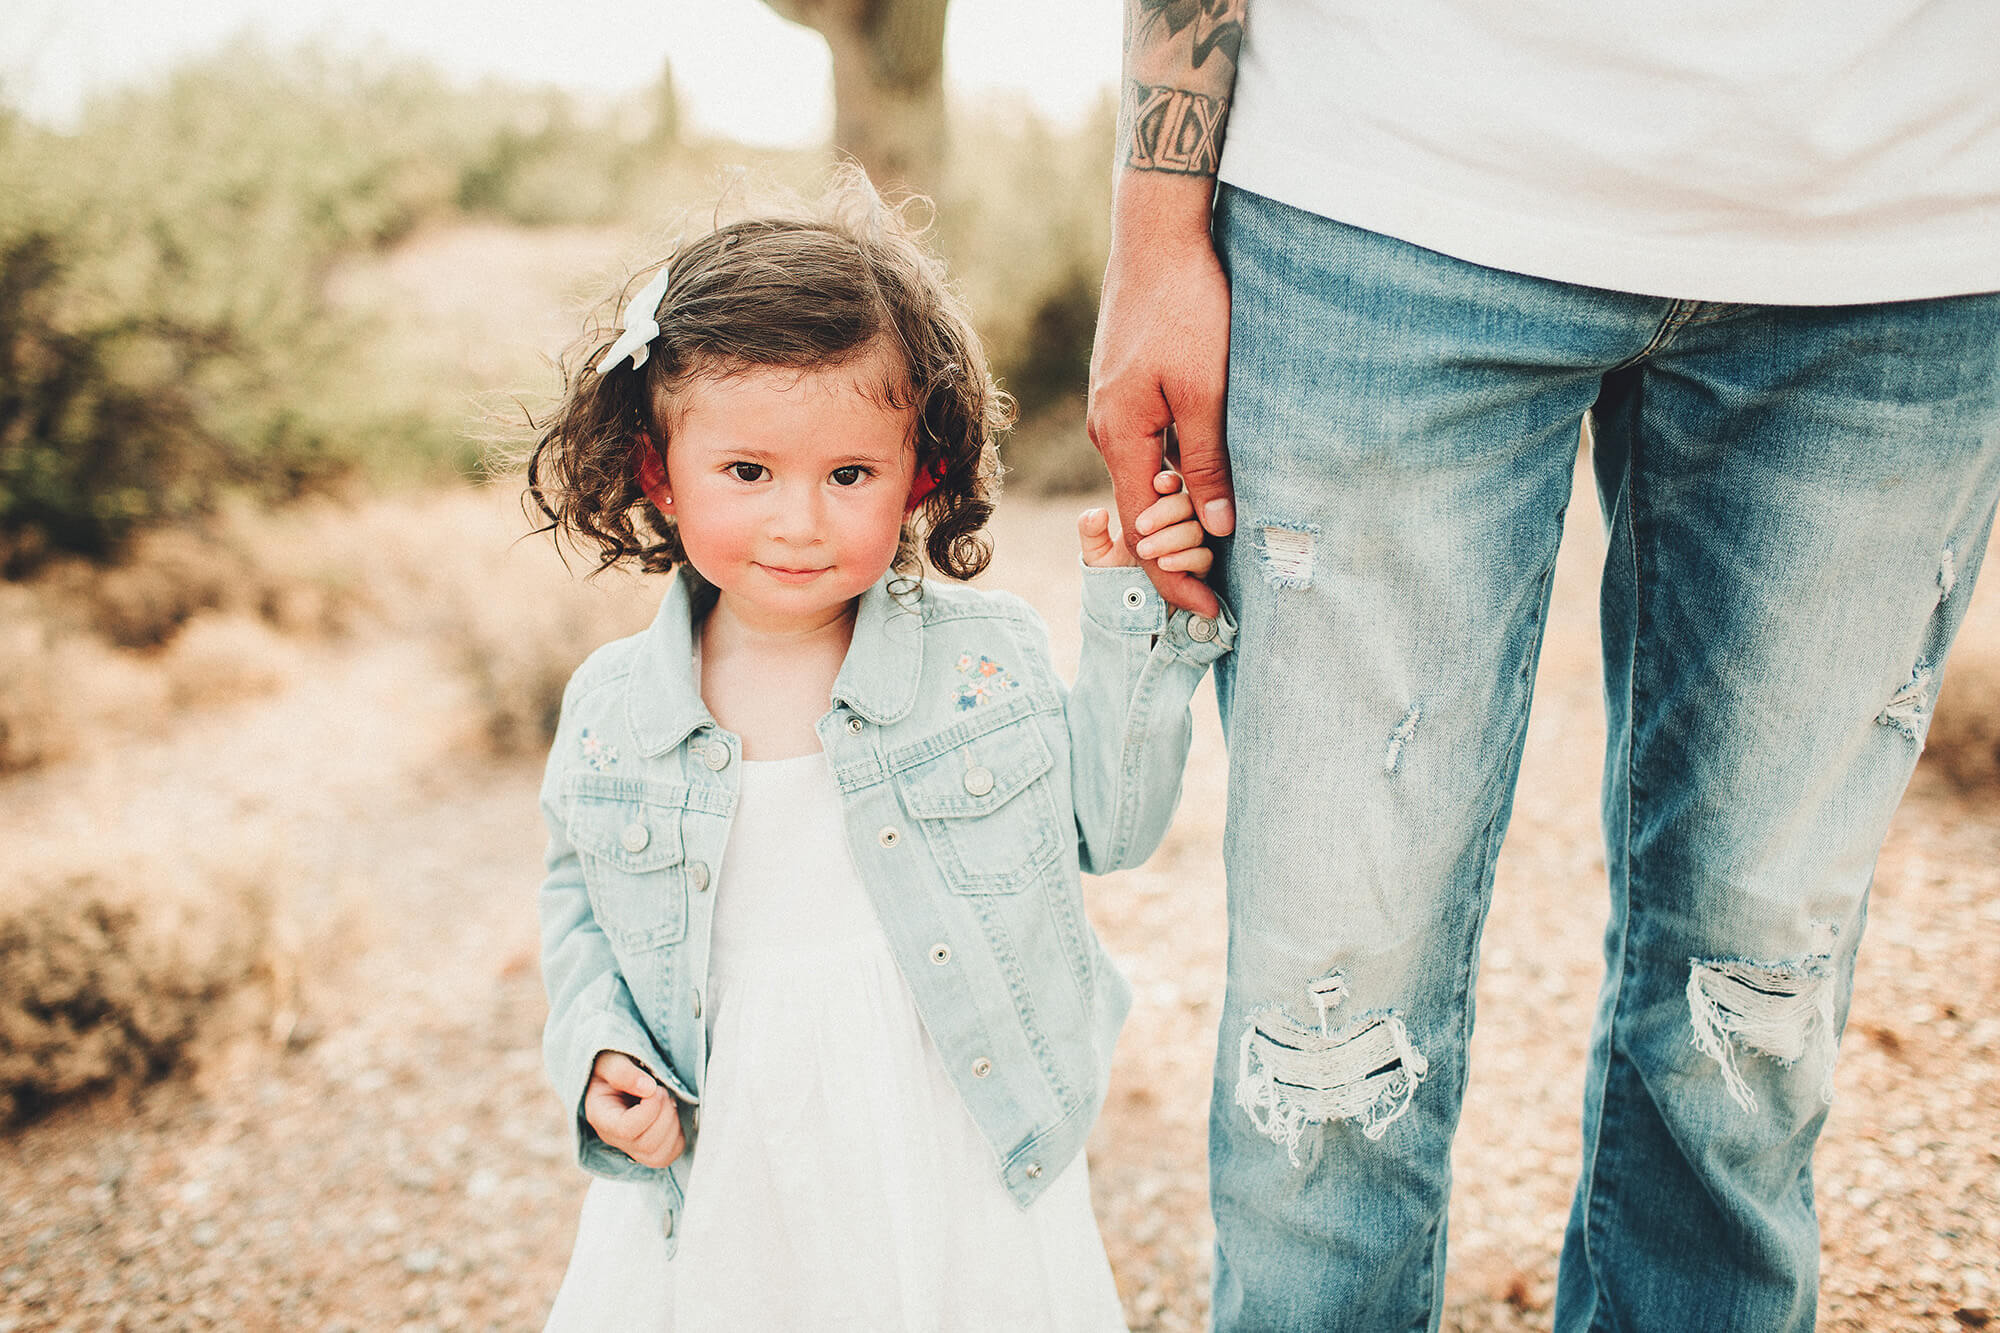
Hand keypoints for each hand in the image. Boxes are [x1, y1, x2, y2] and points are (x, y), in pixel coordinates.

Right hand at [583, 1051, 683, 1167]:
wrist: (621, 1072)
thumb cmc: (613, 1066)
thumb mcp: (610, 1060)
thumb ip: (622, 1071)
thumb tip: (647, 1088)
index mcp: (601, 1117)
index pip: (625, 1130)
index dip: (648, 1110)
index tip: (654, 1088)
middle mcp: (614, 1138)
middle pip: (646, 1145)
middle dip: (664, 1113)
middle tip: (662, 1090)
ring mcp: (632, 1147)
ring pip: (660, 1154)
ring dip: (672, 1123)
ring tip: (666, 1101)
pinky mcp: (651, 1149)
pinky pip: (671, 1153)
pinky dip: (678, 1133)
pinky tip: (670, 1113)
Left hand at [1080, 470, 1213, 579]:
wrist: (1126, 611)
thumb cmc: (1113, 575)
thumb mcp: (1096, 554)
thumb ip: (1091, 532)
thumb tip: (1097, 513)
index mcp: (1155, 509)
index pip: (1170, 485)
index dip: (1168, 481)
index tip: (1157, 484)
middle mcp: (1178, 523)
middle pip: (1187, 503)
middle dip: (1166, 512)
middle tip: (1141, 527)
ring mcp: (1192, 545)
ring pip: (1196, 530)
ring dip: (1171, 538)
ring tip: (1145, 551)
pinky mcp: (1199, 569)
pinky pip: (1204, 557)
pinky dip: (1185, 558)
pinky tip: (1164, 563)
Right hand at [1087, 173, 1232, 617]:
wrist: (1158, 236)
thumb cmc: (1185, 306)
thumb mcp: (1207, 392)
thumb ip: (1209, 462)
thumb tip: (1217, 527)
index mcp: (1120, 439)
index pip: (1141, 535)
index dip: (1173, 580)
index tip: (1208, 613)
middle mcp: (1109, 431)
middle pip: (1143, 514)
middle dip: (1182, 554)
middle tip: (1228, 583)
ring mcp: (1117, 409)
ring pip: (1151, 480)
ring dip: (1187, 512)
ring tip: (1228, 538)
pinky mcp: (1131, 389)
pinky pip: (1154, 449)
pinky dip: (1182, 474)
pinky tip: (1214, 475)